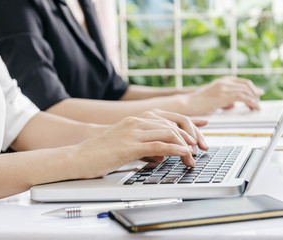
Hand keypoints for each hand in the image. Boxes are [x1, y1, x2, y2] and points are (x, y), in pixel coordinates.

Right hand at [73, 110, 207, 178]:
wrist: (79, 158)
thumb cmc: (101, 153)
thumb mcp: (128, 145)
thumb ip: (147, 146)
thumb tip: (163, 153)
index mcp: (137, 119)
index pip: (170, 116)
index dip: (189, 122)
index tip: (203, 128)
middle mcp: (137, 121)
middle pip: (174, 122)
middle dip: (192, 134)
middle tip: (201, 148)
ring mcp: (133, 132)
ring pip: (168, 132)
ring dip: (186, 145)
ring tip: (194, 156)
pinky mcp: (129, 145)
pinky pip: (158, 144)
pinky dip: (175, 149)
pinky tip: (185, 154)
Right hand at [181, 76, 263, 114]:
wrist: (188, 104)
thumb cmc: (198, 103)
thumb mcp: (213, 99)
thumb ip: (223, 100)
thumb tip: (232, 104)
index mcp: (222, 81)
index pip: (241, 82)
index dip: (251, 88)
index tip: (257, 93)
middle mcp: (224, 82)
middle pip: (246, 85)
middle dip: (254, 93)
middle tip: (258, 101)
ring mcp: (224, 88)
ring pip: (246, 91)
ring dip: (254, 99)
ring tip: (257, 107)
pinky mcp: (224, 96)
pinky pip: (242, 97)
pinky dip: (250, 102)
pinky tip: (253, 107)